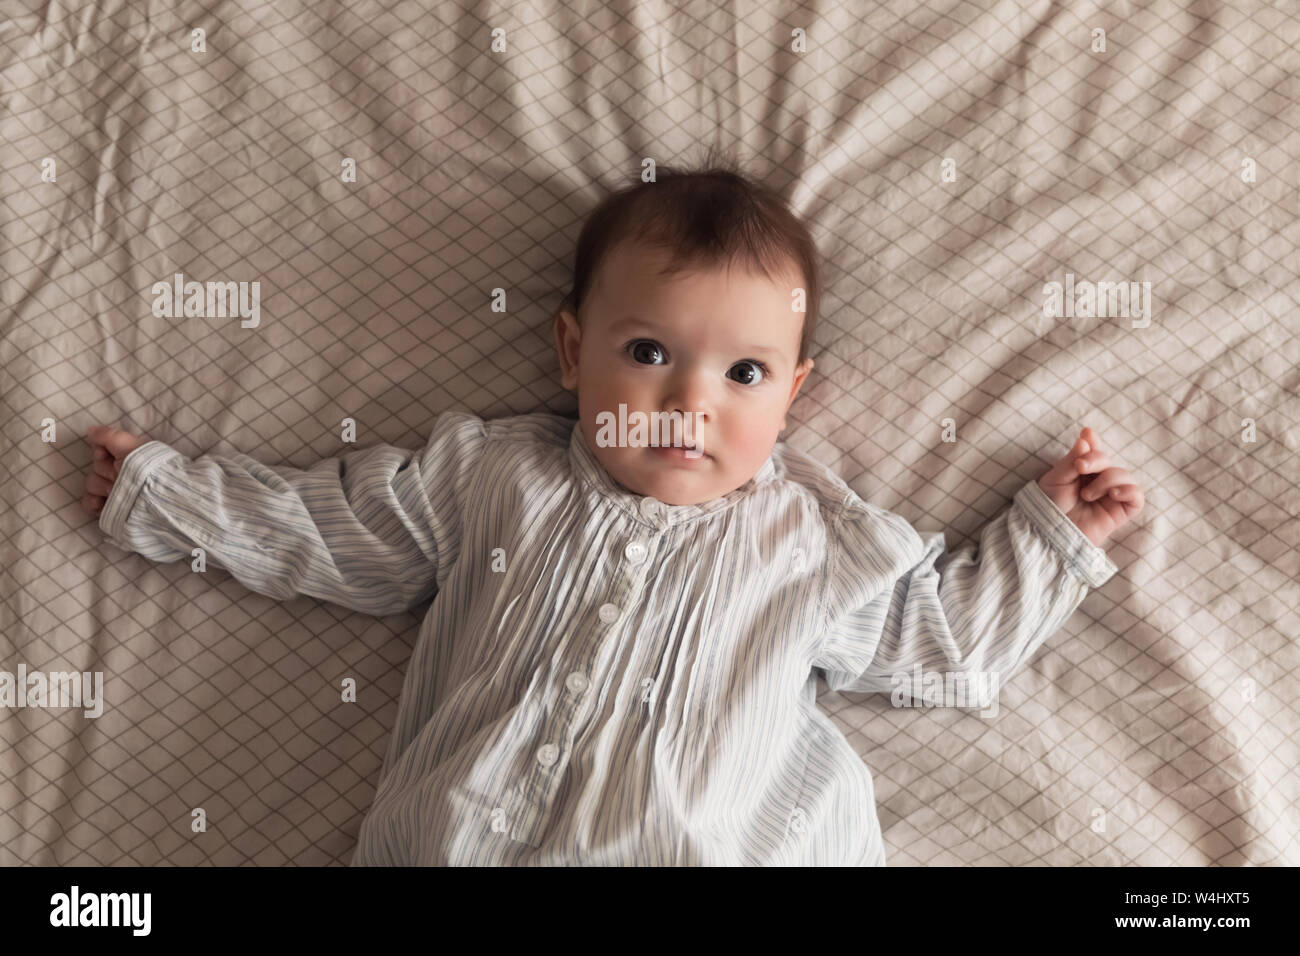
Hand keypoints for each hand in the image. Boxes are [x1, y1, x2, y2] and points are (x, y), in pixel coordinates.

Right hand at [83, 425, 148, 517]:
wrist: (156, 496)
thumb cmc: (145, 467)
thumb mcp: (130, 446)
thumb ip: (109, 436)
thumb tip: (91, 431)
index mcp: (126, 459)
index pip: (100, 452)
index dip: (100, 452)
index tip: (105, 455)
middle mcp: (119, 474)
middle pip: (96, 469)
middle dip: (105, 471)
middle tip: (119, 476)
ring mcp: (114, 491)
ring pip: (92, 485)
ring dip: (102, 487)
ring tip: (117, 491)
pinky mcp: (109, 507)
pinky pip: (89, 503)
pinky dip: (92, 503)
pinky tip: (101, 503)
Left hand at [1037, 425, 1143, 547]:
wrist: (1050, 533)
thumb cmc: (1050, 507)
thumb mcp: (1056, 479)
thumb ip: (1071, 459)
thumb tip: (1086, 437)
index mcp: (1082, 472)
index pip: (1093, 452)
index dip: (1093, 442)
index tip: (1087, 433)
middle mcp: (1098, 482)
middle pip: (1109, 461)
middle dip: (1096, 459)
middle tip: (1080, 466)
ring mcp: (1111, 496)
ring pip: (1124, 476)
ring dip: (1107, 480)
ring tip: (1087, 495)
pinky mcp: (1120, 512)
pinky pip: (1137, 497)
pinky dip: (1128, 491)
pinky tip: (1113, 494)